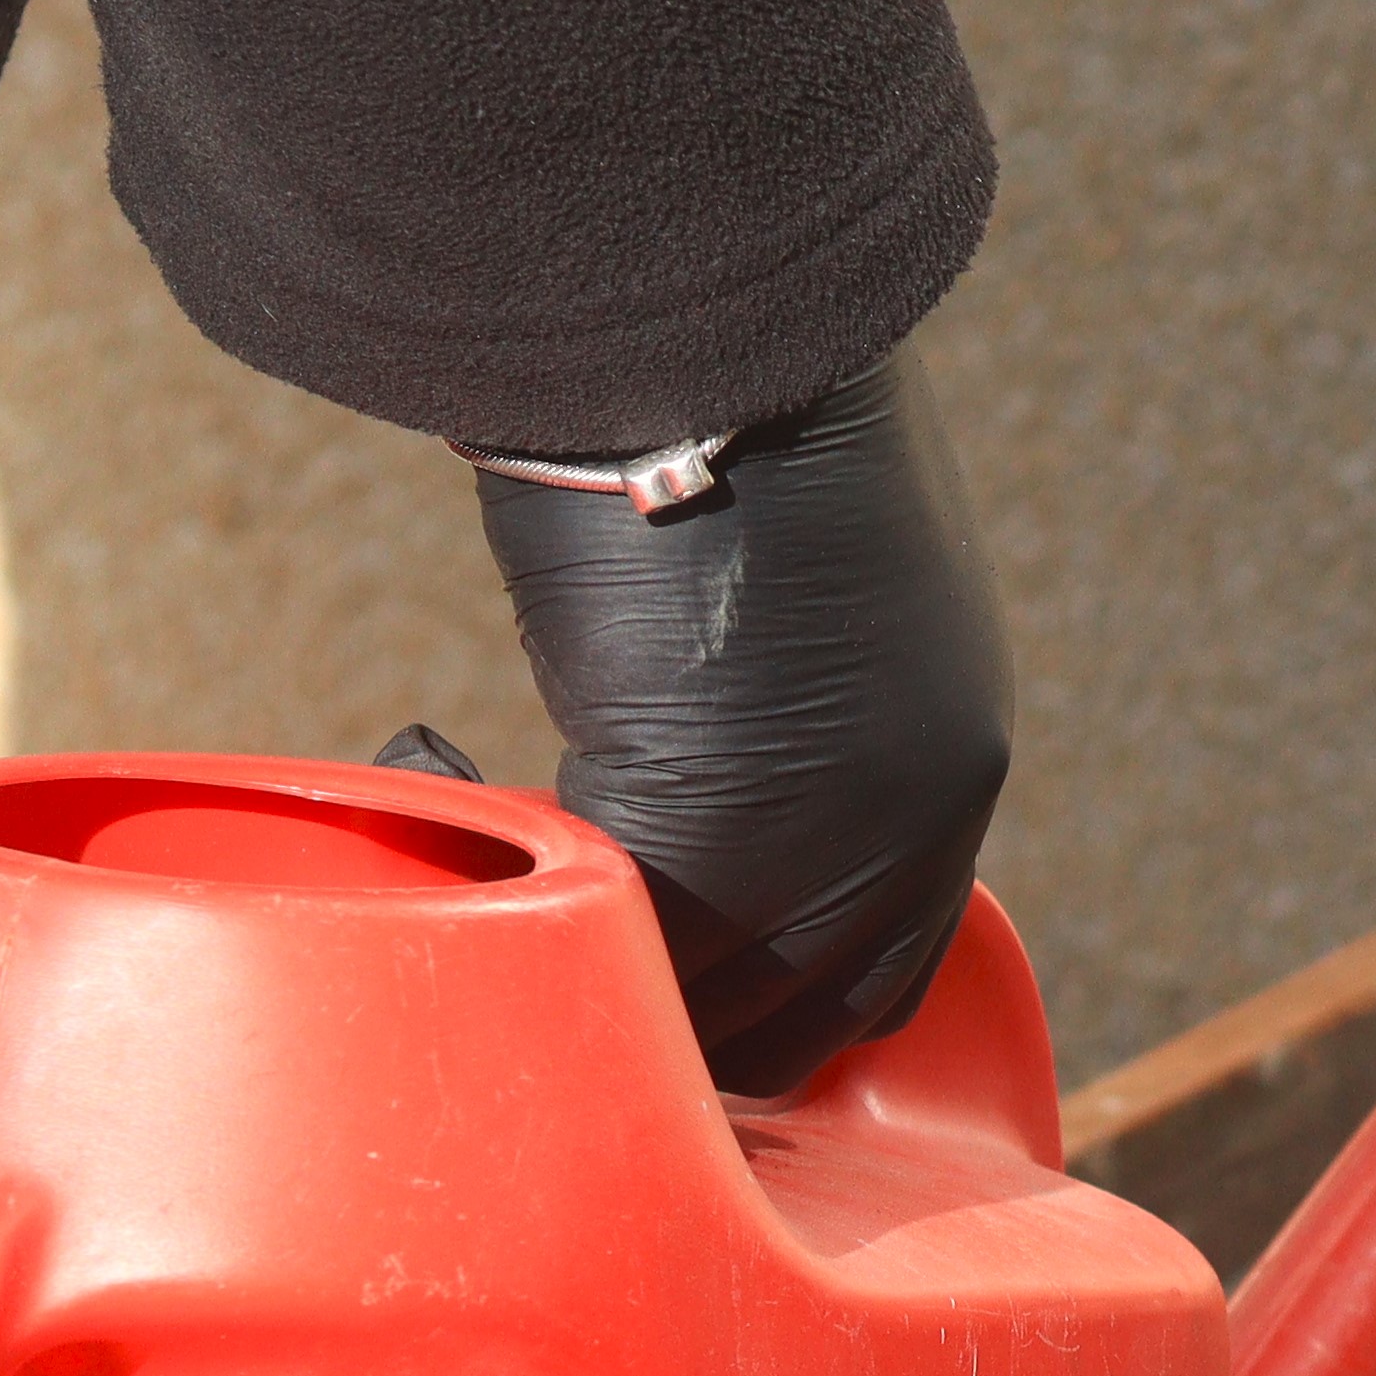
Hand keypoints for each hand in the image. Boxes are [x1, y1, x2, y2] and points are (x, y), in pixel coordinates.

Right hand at [471, 354, 1012, 1095]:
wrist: (716, 354)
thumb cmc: (743, 431)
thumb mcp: (812, 601)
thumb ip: (788, 719)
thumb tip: (684, 762)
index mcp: (946, 767)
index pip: (877, 972)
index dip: (765, 995)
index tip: (657, 971)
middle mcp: (915, 832)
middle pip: (789, 1022)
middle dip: (668, 1003)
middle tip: (544, 933)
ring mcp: (825, 855)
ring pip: (694, 1001)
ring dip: (585, 953)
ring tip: (472, 848)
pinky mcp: (713, 846)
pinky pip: (607, 935)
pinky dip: (508, 880)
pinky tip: (429, 771)